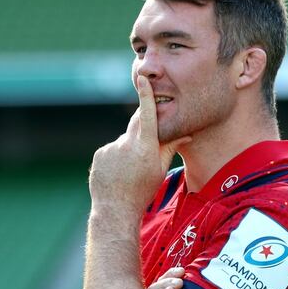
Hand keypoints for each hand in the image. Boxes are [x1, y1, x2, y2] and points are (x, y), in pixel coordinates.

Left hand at [88, 76, 190, 214]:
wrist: (115, 209)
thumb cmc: (143, 191)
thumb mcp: (160, 169)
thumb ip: (170, 147)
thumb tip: (188, 133)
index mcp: (145, 148)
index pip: (146, 115)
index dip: (145, 96)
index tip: (142, 79)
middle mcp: (126, 145)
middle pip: (136, 124)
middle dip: (144, 127)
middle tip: (147, 142)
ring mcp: (110, 149)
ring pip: (124, 141)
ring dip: (129, 149)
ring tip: (129, 170)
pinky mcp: (99, 154)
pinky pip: (112, 150)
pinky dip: (117, 157)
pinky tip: (118, 172)